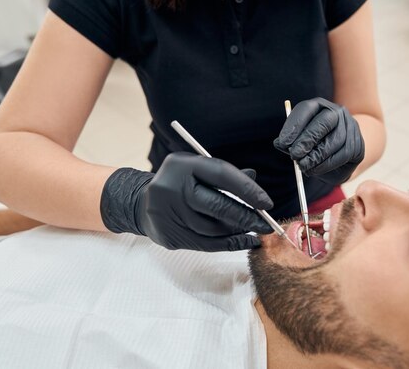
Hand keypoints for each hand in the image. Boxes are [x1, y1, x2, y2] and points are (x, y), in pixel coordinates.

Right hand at [101, 153, 273, 251]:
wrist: (141, 203)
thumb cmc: (179, 184)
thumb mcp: (198, 171)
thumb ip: (225, 175)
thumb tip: (254, 180)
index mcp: (183, 164)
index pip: (222, 174)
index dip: (247, 190)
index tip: (266, 203)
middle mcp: (172, 186)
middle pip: (217, 205)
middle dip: (246, 216)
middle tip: (266, 224)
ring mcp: (167, 212)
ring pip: (213, 227)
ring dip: (238, 231)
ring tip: (253, 230)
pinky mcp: (167, 234)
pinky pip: (206, 243)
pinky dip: (229, 244)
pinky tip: (245, 242)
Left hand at [274, 97, 363, 184]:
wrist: (340, 156)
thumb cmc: (314, 145)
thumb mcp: (299, 141)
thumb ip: (289, 142)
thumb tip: (280, 143)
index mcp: (319, 106)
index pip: (306, 109)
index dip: (294, 125)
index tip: (283, 143)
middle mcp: (337, 112)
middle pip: (324, 122)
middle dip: (307, 140)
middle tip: (294, 155)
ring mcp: (350, 127)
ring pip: (335, 140)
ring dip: (316, 156)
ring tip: (303, 166)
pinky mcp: (358, 144)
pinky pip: (343, 154)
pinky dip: (327, 164)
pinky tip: (315, 170)